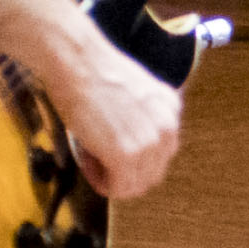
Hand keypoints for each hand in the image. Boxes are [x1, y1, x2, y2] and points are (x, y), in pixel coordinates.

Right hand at [0, 0, 184, 197]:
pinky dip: (105, 184)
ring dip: (114, 180)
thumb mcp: (133, 92)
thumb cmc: (93, 70)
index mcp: (171, 109)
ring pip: (138, 184)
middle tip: (100, 165)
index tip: (115, 155)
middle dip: (127, 174)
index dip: (137, 160)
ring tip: (92, 162)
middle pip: (153, 172)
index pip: (162, 152)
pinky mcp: (126, 155)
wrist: (77, 60)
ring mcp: (148, 143)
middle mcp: (167, 128)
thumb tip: (127, 142)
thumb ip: (140, 117)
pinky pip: (120, 187)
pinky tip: (91, 169)